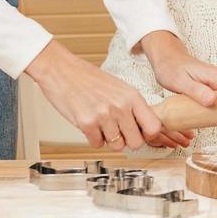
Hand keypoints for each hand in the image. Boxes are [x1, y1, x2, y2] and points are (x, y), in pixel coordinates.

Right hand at [25, 40, 193, 150]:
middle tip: (119, 132)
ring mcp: (104, 116)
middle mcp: (121, 106)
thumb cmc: (90, 79)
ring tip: (102, 125)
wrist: (62, 71)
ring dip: (109, 140)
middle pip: (136, 142)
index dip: (149, 135)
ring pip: (117, 146)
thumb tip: (144, 128)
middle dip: (128, 141)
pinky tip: (90, 125)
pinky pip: (97, 144)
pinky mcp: (86, 123)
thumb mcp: (120, 88)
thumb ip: (133, 107)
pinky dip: (93, 139)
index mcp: (133, 96)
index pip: (154, 126)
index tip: (142, 134)